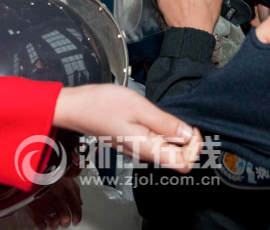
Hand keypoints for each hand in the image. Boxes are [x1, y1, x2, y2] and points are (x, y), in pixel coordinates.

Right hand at [25, 176, 81, 229]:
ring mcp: (46, 202)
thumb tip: (80, 204)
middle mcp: (58, 197)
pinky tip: (43, 222)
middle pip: (65, 218)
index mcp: (67, 190)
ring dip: (54, 224)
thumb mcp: (66, 177)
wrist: (33, 168)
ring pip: (53, 222)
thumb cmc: (52, 172)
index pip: (76, 209)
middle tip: (63, 221)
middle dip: (65, 223)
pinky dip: (43, 225)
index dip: (77, 218)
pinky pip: (40, 222)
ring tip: (53, 222)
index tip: (75, 222)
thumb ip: (75, 190)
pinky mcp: (34, 206)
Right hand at [53, 84, 202, 171]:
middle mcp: (143, 154)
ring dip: (173, 135)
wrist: (75, 107)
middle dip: (186, 140)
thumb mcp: (138, 107)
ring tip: (164, 115)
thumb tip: (188, 135)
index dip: (194, 148)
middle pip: (177, 158)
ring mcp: (136, 149)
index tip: (192, 127)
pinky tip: (153, 116)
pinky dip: (161, 131)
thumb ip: (164, 122)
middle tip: (180, 118)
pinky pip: (154, 143)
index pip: (183, 164)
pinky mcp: (131, 141)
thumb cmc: (102, 105)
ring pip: (166, 150)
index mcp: (147, 148)